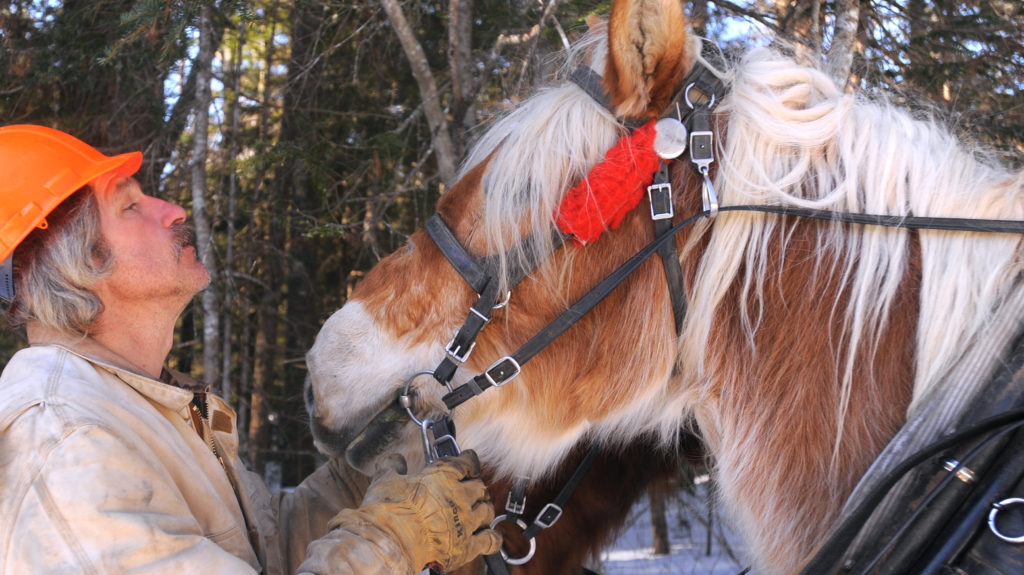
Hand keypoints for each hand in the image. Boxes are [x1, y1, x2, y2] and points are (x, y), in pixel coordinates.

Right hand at [331, 450, 501, 570]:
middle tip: (471, 489)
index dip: (468, 461)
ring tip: (478, 511)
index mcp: (443, 477)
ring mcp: (466, 522)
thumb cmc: (387, 512)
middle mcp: (460, 497)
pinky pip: (491, 540)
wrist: (390, 545)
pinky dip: (493, 537)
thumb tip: (394, 460)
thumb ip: (393, 466)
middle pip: (479, 487)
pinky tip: (490, 536)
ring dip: (484, 509)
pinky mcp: (467, 547)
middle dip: (477, 487)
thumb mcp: (385, 480)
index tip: (468, 460)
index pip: (465, 463)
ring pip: (487, 511)